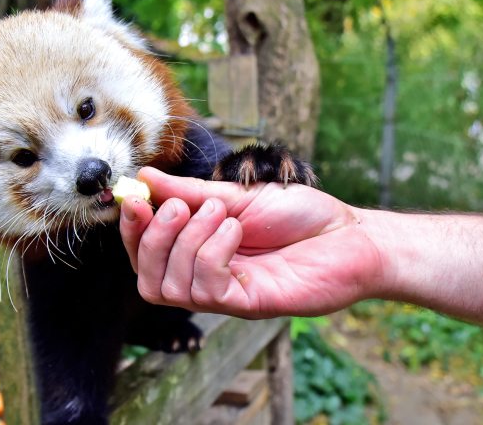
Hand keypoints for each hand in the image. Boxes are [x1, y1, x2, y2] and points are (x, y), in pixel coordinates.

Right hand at [119, 167, 385, 317]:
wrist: (350, 234)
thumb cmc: (299, 215)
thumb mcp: (235, 195)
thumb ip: (189, 192)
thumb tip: (144, 177)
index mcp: (197, 251)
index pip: (143, 252)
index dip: (131, 229)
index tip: (134, 198)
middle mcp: (204, 277)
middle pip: (147, 277)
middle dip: (153, 238)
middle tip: (180, 207)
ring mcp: (226, 295)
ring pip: (171, 286)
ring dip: (187, 241)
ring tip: (220, 214)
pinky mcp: (247, 304)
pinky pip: (206, 289)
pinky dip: (211, 253)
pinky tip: (235, 231)